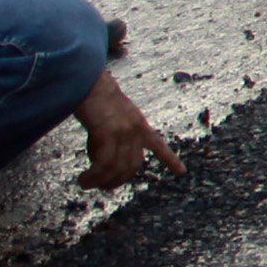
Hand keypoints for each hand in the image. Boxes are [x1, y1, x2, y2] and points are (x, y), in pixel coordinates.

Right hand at [73, 69, 182, 188]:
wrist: (87, 79)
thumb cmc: (93, 94)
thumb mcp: (111, 114)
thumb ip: (112, 134)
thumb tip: (101, 158)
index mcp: (139, 123)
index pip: (159, 144)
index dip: (170, 159)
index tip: (182, 171)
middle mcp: (136, 129)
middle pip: (133, 165)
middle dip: (117, 180)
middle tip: (102, 187)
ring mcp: (124, 131)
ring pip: (117, 167)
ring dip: (101, 180)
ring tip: (85, 184)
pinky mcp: (108, 132)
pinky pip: (104, 163)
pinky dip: (94, 175)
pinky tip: (84, 179)